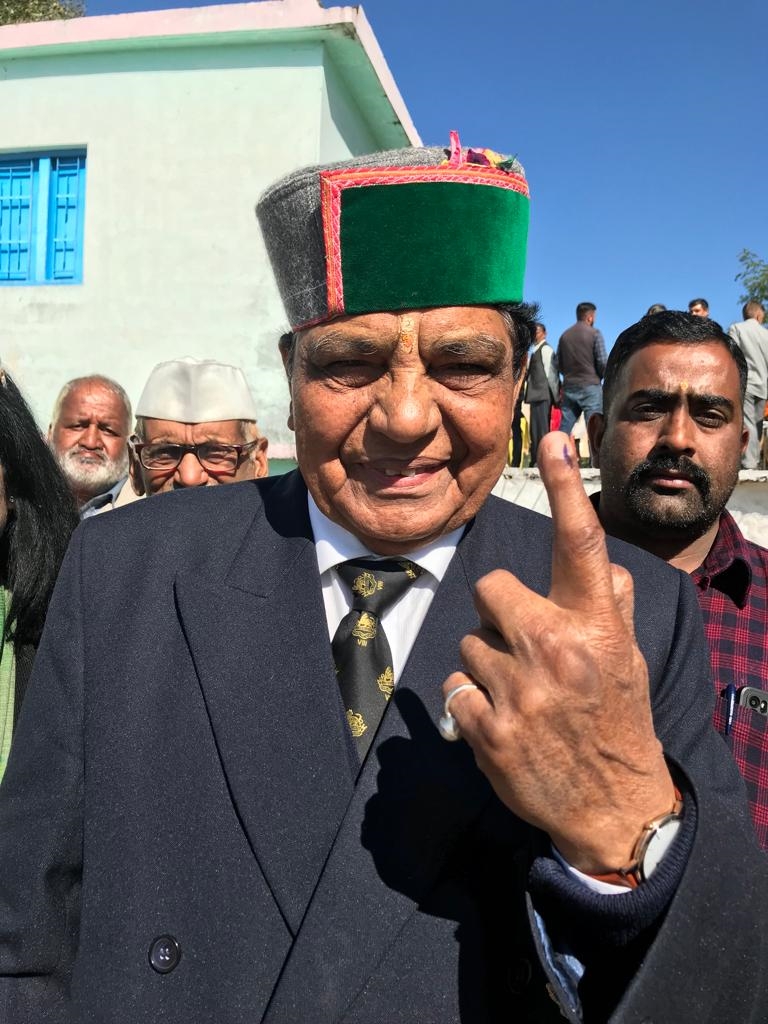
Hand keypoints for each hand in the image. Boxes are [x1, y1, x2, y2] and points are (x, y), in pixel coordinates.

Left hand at [443, 433, 674, 873]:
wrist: (612, 804)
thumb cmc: (617, 717)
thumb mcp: (626, 656)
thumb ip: (611, 603)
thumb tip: (604, 563)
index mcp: (596, 625)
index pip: (581, 544)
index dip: (566, 488)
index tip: (554, 441)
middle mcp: (558, 649)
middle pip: (489, 589)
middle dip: (498, 614)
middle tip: (524, 649)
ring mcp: (520, 691)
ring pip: (467, 642)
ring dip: (486, 665)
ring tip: (521, 696)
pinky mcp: (487, 729)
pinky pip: (454, 686)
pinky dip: (470, 703)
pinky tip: (502, 723)